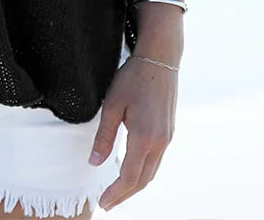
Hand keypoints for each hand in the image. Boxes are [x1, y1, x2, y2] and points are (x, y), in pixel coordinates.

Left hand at [87, 54, 177, 210]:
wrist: (160, 59)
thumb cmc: (133, 78)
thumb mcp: (112, 105)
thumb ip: (104, 137)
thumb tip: (95, 163)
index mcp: (144, 138)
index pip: (128, 177)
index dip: (115, 193)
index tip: (102, 203)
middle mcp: (159, 142)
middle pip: (142, 180)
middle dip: (124, 195)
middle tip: (108, 204)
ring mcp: (167, 138)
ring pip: (151, 172)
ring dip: (135, 185)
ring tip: (117, 192)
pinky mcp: (169, 132)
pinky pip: (156, 160)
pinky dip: (143, 172)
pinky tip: (132, 170)